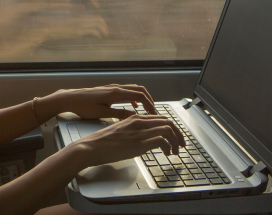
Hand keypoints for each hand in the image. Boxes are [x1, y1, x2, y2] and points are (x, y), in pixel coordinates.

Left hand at [41, 84, 157, 120]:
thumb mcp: (102, 114)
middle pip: (139, 90)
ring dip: (142, 98)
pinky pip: (126, 91)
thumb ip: (119, 114)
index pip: (139, 96)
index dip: (149, 105)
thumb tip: (135, 116)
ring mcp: (112, 88)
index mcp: (116, 93)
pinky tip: (133, 106)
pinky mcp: (108, 90)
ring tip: (147, 110)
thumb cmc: (84, 107)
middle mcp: (115, 88)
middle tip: (154, 112)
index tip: (154, 114)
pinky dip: (133, 97)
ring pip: (133, 89)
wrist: (70, 99)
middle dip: (149, 100)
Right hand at [70, 115, 185, 167]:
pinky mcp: (139, 143)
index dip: (171, 128)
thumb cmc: (101, 143)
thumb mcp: (119, 133)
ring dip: (176, 141)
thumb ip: (131, 132)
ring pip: (168, 129)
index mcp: (134, 119)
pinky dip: (168, 147)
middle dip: (178, 134)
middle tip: (181, 144)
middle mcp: (139, 122)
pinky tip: (166, 154)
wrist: (90, 147)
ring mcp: (139, 132)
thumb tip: (140, 139)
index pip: (160, 118)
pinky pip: (162, 140)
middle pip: (168, 122)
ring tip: (175, 151)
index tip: (175, 137)